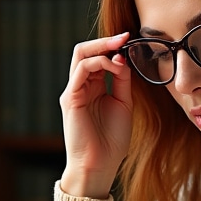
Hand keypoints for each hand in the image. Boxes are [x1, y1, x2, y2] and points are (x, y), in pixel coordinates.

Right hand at [59, 33, 132, 199]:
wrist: (99, 164)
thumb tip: (122, 58)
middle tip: (125, 36)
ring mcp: (73, 91)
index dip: (113, 47)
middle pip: (85, 51)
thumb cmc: (111, 140)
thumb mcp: (123, 103)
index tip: (131, 39)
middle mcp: (80, 86)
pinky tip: (114, 66)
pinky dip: (99, 62)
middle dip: (106, 41)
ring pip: (80, 55)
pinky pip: (81, 70)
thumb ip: (121, 81)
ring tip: (120, 48)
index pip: (98, 58)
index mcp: (93, 88)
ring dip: (102, 48)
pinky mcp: (70, 98)